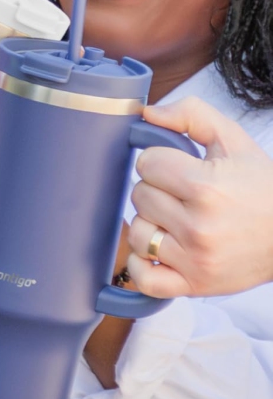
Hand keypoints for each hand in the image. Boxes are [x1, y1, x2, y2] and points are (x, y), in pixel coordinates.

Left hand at [126, 96, 272, 297]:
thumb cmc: (262, 188)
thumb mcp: (235, 141)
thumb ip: (192, 114)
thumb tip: (147, 113)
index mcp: (207, 188)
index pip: (147, 163)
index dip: (161, 161)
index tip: (179, 167)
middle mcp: (199, 227)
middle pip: (139, 196)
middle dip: (157, 190)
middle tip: (184, 194)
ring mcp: (196, 260)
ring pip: (137, 233)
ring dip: (152, 224)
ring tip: (179, 220)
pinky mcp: (195, 285)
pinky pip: (144, 279)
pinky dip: (143, 265)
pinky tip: (160, 250)